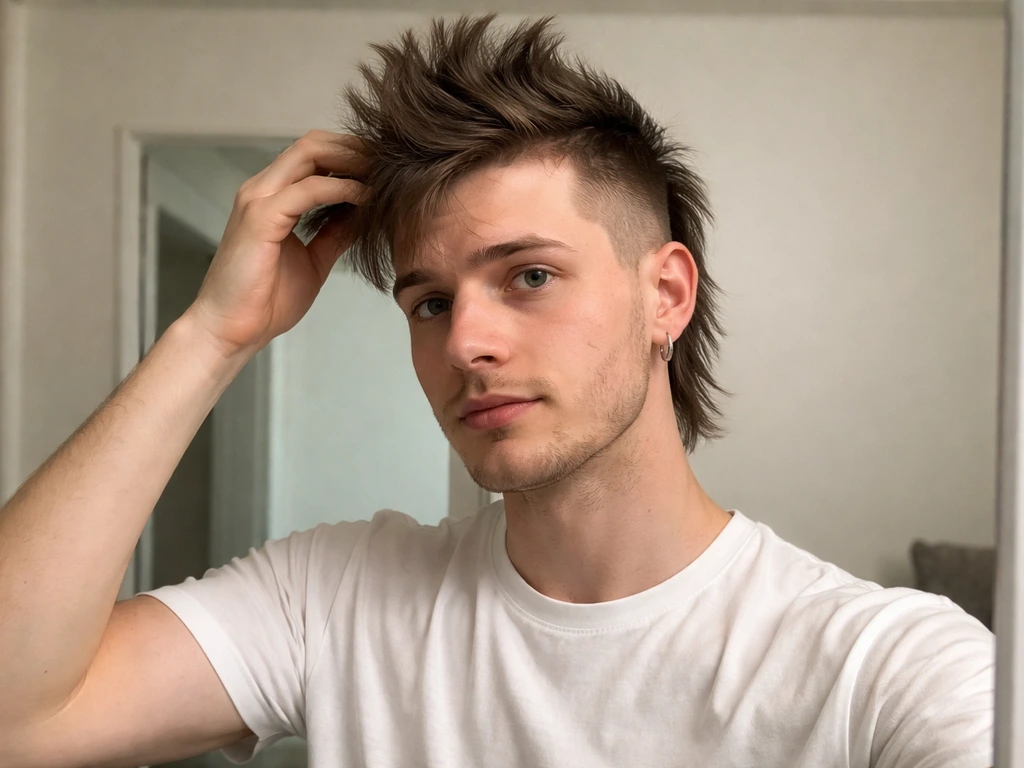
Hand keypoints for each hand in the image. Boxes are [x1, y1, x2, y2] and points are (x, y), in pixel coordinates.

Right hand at [184, 130, 372, 357]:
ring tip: (384, 176)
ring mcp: (258, 200)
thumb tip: (364, 213)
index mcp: (272, 197)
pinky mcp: (261, 217)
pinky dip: (342, 188)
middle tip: (390, 166)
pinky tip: (367, 198)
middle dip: (356, 149)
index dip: (351, 155)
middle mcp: (262, 189)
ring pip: (310, 154)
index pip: (313, 154)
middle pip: (314, 144)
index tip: (385, 170)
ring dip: (352, 161)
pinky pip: (309, 189)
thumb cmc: (266, 300)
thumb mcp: (315, 259)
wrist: (232, 330)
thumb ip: (335, 233)